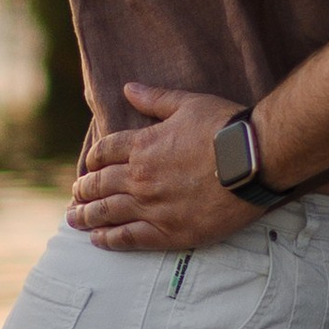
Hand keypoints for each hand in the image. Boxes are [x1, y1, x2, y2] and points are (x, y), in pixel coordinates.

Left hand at [65, 84, 248, 252]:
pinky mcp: (168, 232)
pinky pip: (128, 238)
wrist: (254, 161)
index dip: (93, 159)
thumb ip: (155, 99)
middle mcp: (140, 177)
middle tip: (76, 195)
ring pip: (107, 212)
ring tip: (74, 218)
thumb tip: (128, 88)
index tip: (88, 166)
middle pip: (100, 184)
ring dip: (86, 215)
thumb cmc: (225, 128)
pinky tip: (97, 240)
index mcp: (143, 145)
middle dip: (84, 190)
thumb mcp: (188, 104)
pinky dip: (108, 239)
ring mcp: (152, 206)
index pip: (104, 152)